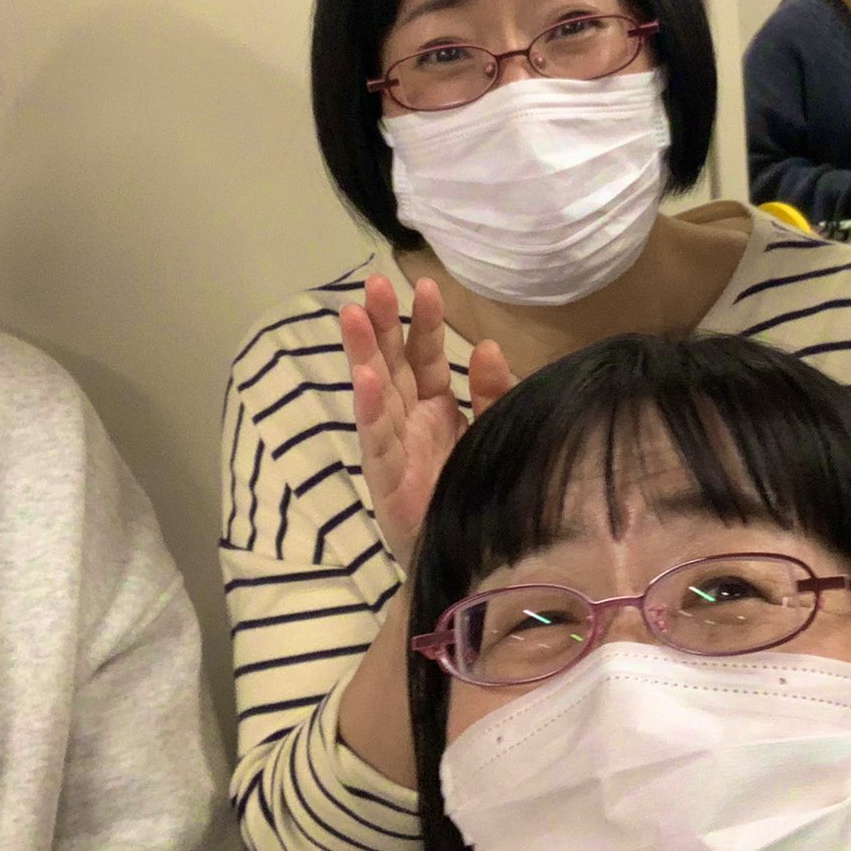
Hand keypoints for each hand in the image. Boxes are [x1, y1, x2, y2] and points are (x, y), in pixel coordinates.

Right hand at [342, 275, 516, 569]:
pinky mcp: (388, 483)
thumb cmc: (482, 496)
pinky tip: (365, 379)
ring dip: (363, 354)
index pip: (426, 356)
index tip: (424, 284)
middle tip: (373, 283)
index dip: (423, 322)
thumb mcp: (497, 433)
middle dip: (382, 324)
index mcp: (437, 409)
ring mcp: (395, 451)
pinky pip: (377, 441)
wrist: (478, 566)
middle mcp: (411, 424)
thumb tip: (486, 345)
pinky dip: (370, 409)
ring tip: (353, 315)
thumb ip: (495, 393)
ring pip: (375, 394)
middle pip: (392, 365)